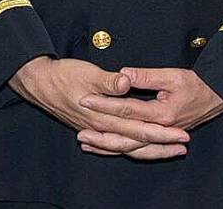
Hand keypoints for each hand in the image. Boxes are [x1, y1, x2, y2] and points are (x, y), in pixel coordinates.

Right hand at [10, 57, 188, 159]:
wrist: (38, 83)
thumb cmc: (62, 75)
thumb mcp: (86, 72)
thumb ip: (108, 80)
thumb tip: (126, 82)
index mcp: (103, 116)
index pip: (139, 128)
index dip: (161, 132)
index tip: (181, 133)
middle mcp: (101, 128)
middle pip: (136, 143)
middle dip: (162, 145)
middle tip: (183, 145)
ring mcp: (95, 131)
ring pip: (126, 147)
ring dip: (149, 150)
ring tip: (168, 151)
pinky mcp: (90, 128)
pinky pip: (114, 145)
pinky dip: (127, 150)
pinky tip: (135, 151)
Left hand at [77, 67, 222, 157]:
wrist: (218, 96)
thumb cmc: (196, 84)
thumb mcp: (171, 75)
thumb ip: (145, 76)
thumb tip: (123, 74)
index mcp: (162, 114)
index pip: (126, 109)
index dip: (104, 103)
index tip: (85, 98)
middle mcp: (160, 130)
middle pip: (125, 136)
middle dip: (101, 135)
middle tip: (79, 131)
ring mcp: (161, 136)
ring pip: (131, 148)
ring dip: (109, 147)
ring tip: (87, 143)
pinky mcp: (161, 137)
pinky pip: (139, 149)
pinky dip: (122, 149)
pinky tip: (107, 147)